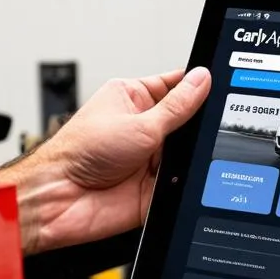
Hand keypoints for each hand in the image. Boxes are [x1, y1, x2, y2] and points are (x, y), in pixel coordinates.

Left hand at [0, 68, 210, 254]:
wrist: (61, 199)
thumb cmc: (79, 153)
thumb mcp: (139, 122)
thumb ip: (177, 106)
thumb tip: (203, 80)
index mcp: (132, 98)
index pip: (174, 85)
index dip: (196, 85)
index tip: (218, 85)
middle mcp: (142, 127)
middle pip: (187, 121)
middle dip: (195, 127)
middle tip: (198, 129)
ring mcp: (148, 158)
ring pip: (187, 153)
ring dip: (187, 157)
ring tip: (177, 157)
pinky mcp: (153, 187)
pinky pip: (181, 182)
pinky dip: (183, 182)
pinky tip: (174, 179)